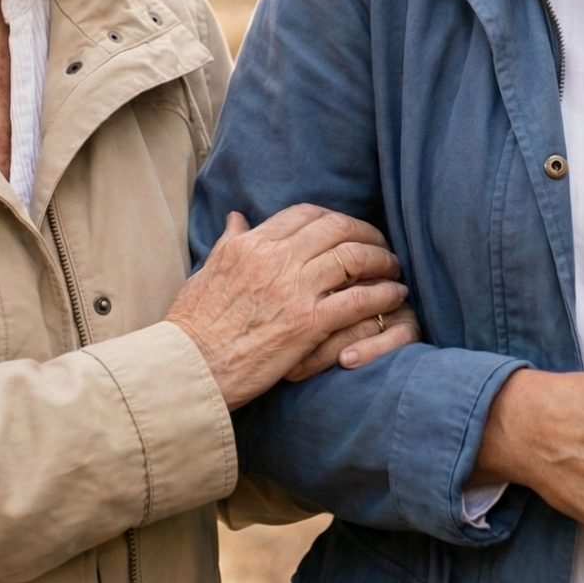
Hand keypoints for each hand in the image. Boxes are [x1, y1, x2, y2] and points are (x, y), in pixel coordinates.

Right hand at [164, 206, 409, 408]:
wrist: (188, 368)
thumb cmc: (193, 326)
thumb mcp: (207, 272)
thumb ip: (228, 243)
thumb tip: (237, 218)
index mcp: (250, 244)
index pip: (304, 214)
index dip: (333, 217)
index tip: (347, 228)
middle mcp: (275, 259)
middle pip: (336, 228)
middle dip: (365, 232)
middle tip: (380, 245)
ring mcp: (294, 289)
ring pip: (353, 258)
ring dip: (381, 260)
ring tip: (393, 268)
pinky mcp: (308, 323)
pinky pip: (359, 300)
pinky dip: (383, 294)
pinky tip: (395, 295)